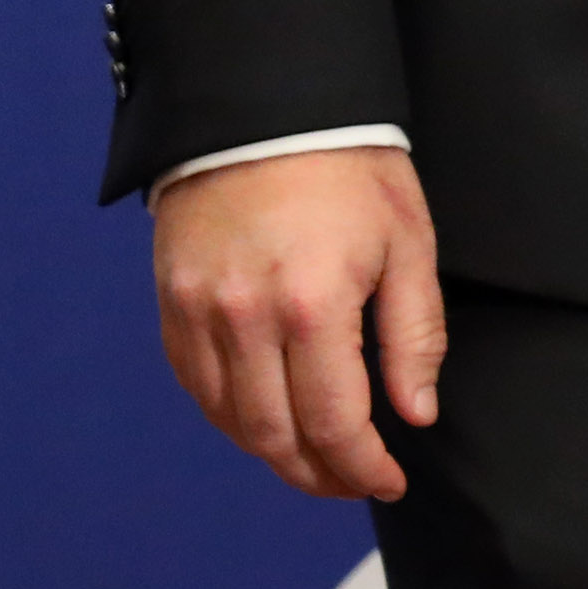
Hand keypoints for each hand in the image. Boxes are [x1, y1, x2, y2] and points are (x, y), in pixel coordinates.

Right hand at [153, 147, 444, 502]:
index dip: (363, 468)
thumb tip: (415, 413)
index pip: (335, 424)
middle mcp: (246, 320)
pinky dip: (232, 417)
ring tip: (316, 460)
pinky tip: (266, 420)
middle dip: (320, 475)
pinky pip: (197, 385)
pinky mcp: (172, 302)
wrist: (266, 106)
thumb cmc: (351, 168)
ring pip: (231, 420)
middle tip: (354, 482)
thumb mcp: (408, 242)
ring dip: (274, 454)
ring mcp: (199, 313)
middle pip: (275, 437)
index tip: (389, 480)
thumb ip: (413, 335)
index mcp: (314, 306)